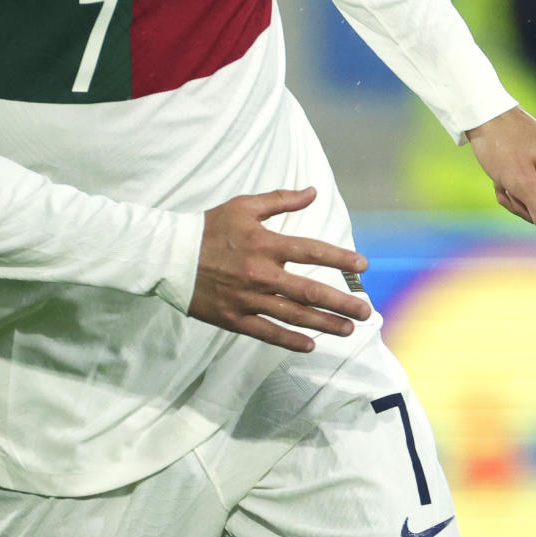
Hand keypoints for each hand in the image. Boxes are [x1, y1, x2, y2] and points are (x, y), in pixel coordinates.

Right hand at [189, 186, 370, 352]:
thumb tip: (313, 192)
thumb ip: (281, 200)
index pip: (311, 252)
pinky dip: (289, 340)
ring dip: (324, 324)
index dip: (339, 259)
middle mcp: (260, 273)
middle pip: (309, 291)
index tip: (362, 266)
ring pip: (293, 315)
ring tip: (348, 329)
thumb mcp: (244, 206)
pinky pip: (266, 333)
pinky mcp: (233, 318)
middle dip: (341, 302)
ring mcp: (247, 298)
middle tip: (366, 311)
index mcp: (265, 244)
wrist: (169, 256)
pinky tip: (310, 344)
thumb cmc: (209, 227)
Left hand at [466, 106, 535, 241]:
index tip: (509, 187)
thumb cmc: (501, 145)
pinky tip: (503, 168)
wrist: (485, 113)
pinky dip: (513, 181)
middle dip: (517, 198)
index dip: (524, 207)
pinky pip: (531, 183)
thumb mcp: (519, 182)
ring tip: (502, 171)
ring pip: (533, 196)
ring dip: (513, 190)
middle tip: (503, 178)